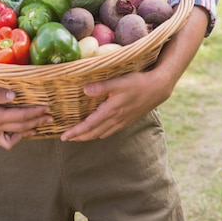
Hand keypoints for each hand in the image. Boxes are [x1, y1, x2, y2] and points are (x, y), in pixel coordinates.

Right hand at [0, 83, 52, 149]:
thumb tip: (14, 96)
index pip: (21, 116)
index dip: (35, 112)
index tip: (47, 108)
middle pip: (21, 127)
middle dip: (37, 122)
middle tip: (50, 117)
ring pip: (14, 137)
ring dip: (28, 131)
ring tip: (38, 126)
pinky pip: (3, 141)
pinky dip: (14, 137)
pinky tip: (18, 131)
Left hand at [61, 6, 208, 141]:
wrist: (158, 88)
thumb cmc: (138, 82)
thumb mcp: (118, 82)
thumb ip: (101, 87)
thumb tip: (84, 90)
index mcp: (111, 111)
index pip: (89, 125)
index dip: (76, 132)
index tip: (64, 137)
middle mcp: (116, 120)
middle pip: (93, 133)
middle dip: (79, 137)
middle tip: (67, 138)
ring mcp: (122, 122)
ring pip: (102, 134)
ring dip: (89, 136)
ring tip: (79, 135)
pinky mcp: (128, 120)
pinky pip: (110, 131)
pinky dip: (100, 133)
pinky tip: (98, 129)